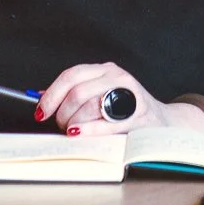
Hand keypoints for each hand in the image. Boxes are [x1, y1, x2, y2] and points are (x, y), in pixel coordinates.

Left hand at [37, 62, 188, 137]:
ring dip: (74, 123)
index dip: (52, 94)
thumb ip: (75, 93)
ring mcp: (128, 95)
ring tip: (75, 131)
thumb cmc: (128, 111)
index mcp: (105, 70)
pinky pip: (104, 123)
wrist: (162, 122)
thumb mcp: (102, 94)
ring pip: (88, 106)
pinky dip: (87, 129)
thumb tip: (42, 96)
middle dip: (61, 113)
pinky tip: (78, 134)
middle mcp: (117, 77)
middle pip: (77, 92)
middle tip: (60, 125)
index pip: (71, 76)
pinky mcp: (136, 115)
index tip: (41, 111)